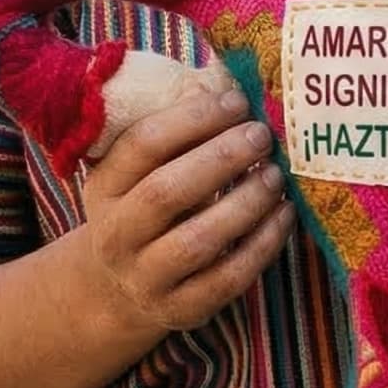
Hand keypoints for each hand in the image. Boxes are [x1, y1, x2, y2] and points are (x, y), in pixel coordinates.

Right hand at [80, 83, 293, 335]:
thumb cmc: (142, 209)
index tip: (235, 101)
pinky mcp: (182, 309)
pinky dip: (262, 245)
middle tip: (262, 135)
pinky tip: (284, 215)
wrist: (118, 289)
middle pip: (167, 192)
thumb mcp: (137, 173)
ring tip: (275, 174)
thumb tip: (226, 78)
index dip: (192, 119)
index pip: (142, 146)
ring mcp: (146, 278)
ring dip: (245, 203)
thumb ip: (174, 134)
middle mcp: (117, 235)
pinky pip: (228, 278)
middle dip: (221, 158)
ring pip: (198, 240)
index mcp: (103, 188)